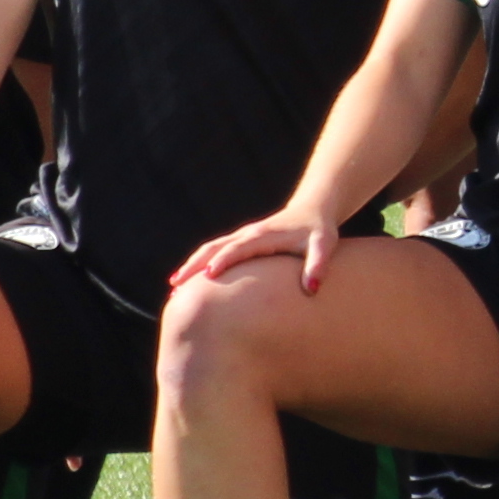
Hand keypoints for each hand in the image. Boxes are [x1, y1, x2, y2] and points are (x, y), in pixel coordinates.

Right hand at [173, 210, 331, 294]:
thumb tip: (312, 288)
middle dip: (195, 265)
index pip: (239, 248)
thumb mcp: (324, 246)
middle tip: (176, 286)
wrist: (312, 210)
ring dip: (191, 265)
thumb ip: (318, 265)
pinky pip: (214, 252)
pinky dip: (198, 264)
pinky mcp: (241, 242)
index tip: (208, 275)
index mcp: (264, 236)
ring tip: (174, 287)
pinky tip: (188, 281)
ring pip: (210, 249)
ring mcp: (242, 237)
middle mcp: (248, 234)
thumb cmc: (318, 230)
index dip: (224, 260)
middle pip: (214, 247)